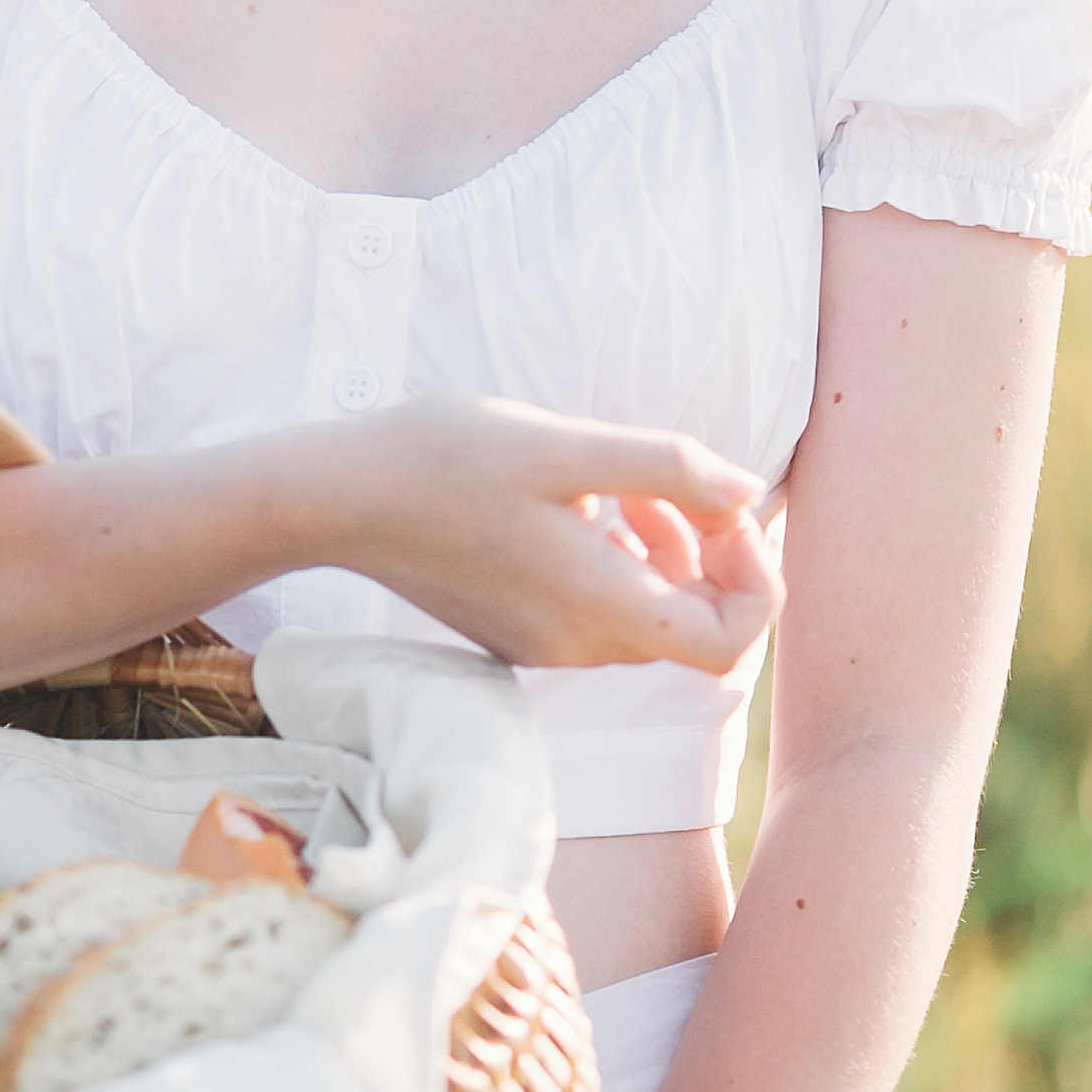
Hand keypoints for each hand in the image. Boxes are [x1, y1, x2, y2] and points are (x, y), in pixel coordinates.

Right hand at [315, 394, 781, 677]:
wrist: (336, 498)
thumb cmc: (445, 459)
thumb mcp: (564, 446)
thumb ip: (669, 470)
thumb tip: (751, 495)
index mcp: (599, 607)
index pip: (729, 645)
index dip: (755, 581)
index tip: (729, 513)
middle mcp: (578, 645)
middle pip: (695, 631)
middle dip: (710, 555)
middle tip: (673, 486)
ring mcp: (544, 645)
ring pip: (648, 617)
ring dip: (665, 553)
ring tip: (623, 488)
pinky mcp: (517, 631)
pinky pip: (601, 610)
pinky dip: (617, 561)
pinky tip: (578, 506)